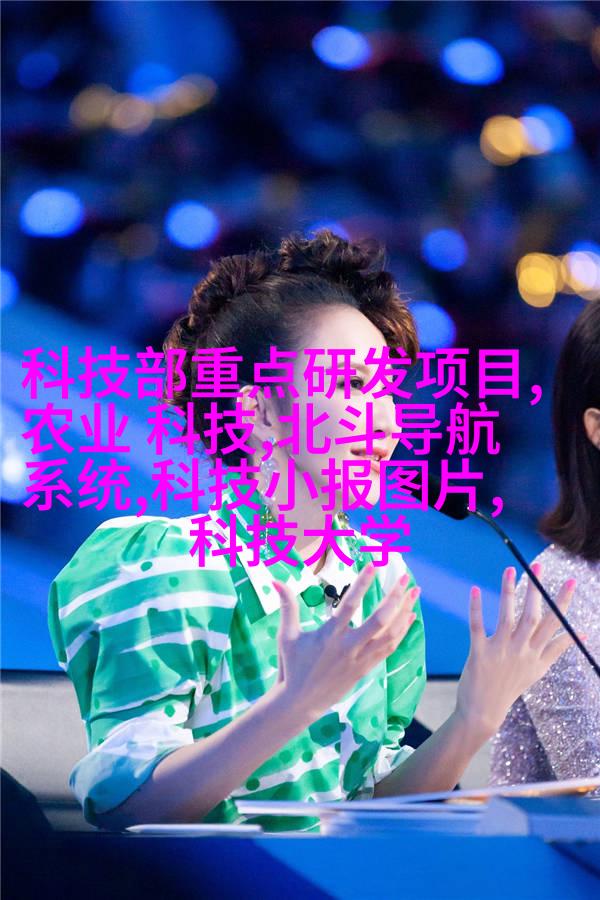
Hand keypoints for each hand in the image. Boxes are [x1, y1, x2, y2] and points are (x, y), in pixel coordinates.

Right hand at [272, 563, 419, 721]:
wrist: (299, 703)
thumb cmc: (292, 666)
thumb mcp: (286, 635)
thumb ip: (286, 607)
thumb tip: (276, 581)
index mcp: (328, 636)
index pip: (349, 606)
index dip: (362, 585)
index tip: (373, 566)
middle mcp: (348, 647)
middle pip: (379, 621)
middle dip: (395, 598)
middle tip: (405, 577)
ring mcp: (360, 659)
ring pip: (390, 635)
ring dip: (405, 612)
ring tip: (414, 592)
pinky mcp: (366, 668)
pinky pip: (389, 648)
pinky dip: (402, 631)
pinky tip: (410, 617)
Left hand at [455, 564, 577, 737]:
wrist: (484, 711)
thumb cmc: (512, 686)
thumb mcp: (539, 669)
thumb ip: (557, 649)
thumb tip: (581, 632)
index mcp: (537, 655)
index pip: (555, 625)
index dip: (563, 603)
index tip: (572, 582)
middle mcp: (522, 652)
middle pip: (533, 618)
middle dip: (538, 591)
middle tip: (538, 566)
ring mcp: (501, 652)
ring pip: (508, 617)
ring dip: (509, 592)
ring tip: (510, 569)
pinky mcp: (479, 653)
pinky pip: (477, 627)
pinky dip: (476, 608)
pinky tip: (476, 590)